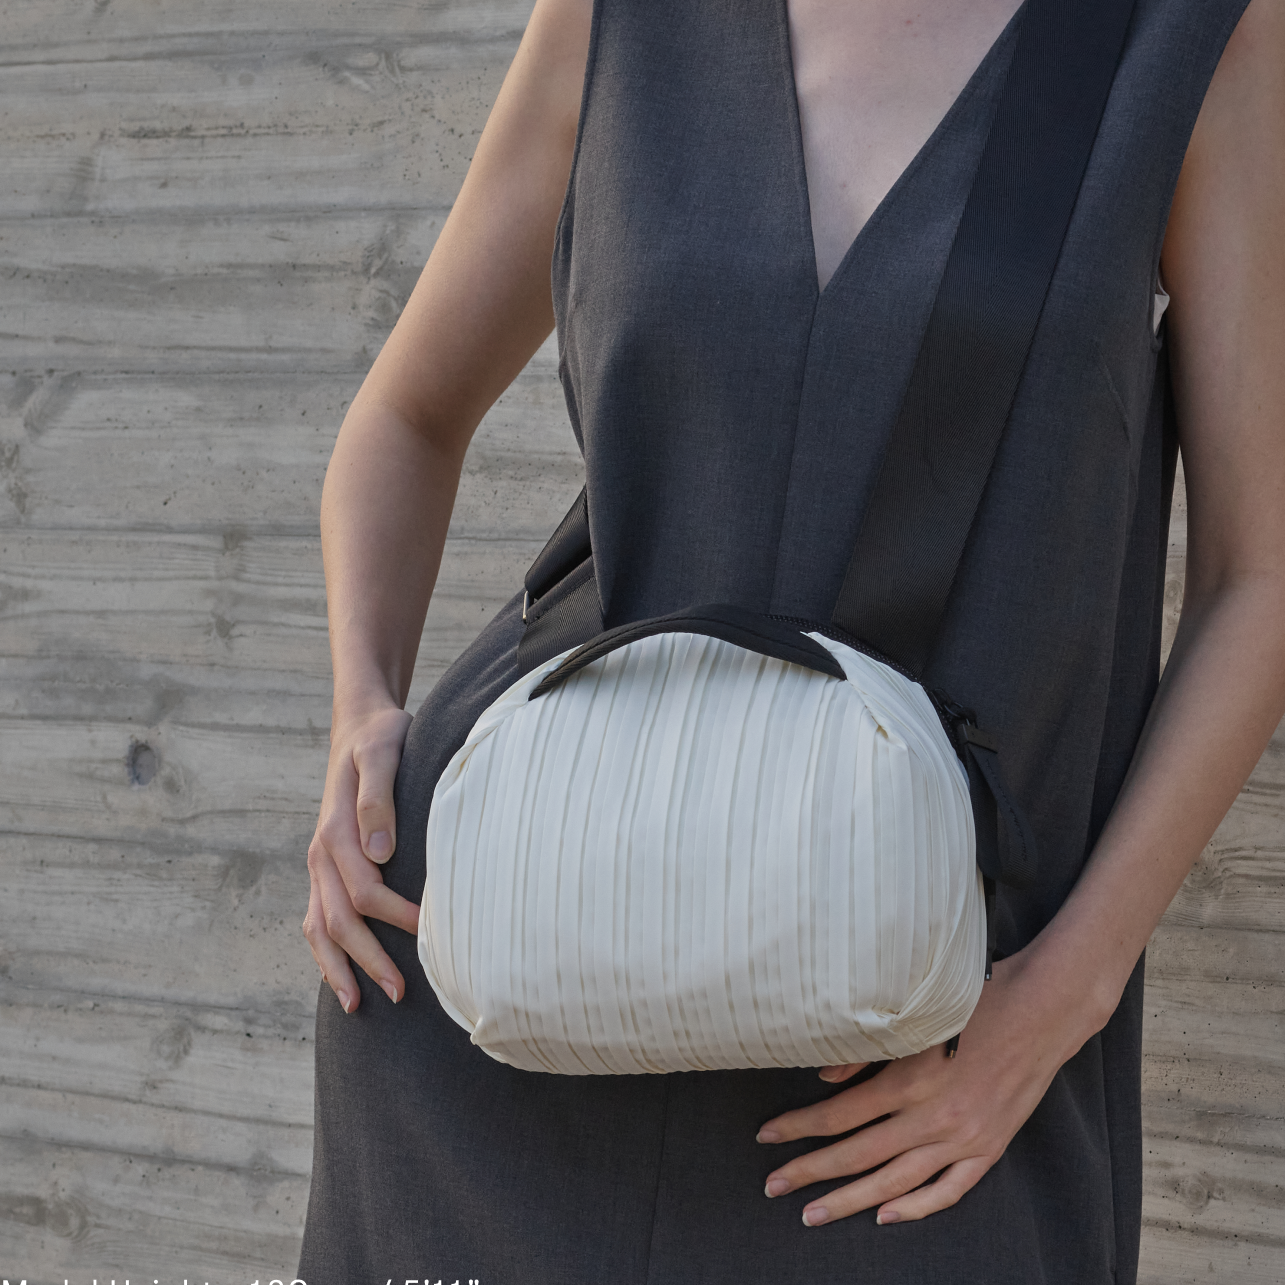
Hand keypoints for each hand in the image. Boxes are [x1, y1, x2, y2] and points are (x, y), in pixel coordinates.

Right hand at [302, 703, 418, 1012]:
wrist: (359, 726)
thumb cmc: (382, 738)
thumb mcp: (384, 753)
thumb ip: (378, 799)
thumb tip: (380, 853)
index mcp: (337, 832)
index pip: (365, 891)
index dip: (396, 917)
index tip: (430, 935)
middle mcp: (322, 853)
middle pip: (339, 921)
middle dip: (367, 961)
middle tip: (400, 993)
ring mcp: (319, 864)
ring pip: (319, 928)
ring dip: (339, 968)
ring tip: (360, 1005)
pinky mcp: (324, 867)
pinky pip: (316, 918)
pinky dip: (325, 952)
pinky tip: (344, 977)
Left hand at [756, 950, 1099, 1226]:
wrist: (1043, 1011)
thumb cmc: (976, 1000)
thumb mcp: (917, 1016)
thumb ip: (867, 1051)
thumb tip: (824, 1079)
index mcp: (910, 1080)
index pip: (839, 1115)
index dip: (799, 1128)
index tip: (766, 1136)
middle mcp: (933, 1117)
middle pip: (859, 1155)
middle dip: (811, 1173)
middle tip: (773, 1187)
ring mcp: (963, 1139)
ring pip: (896, 1182)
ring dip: (851, 1201)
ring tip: (814, 1214)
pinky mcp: (989, 1148)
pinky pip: (948, 1190)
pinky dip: (916, 1207)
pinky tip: (886, 1216)